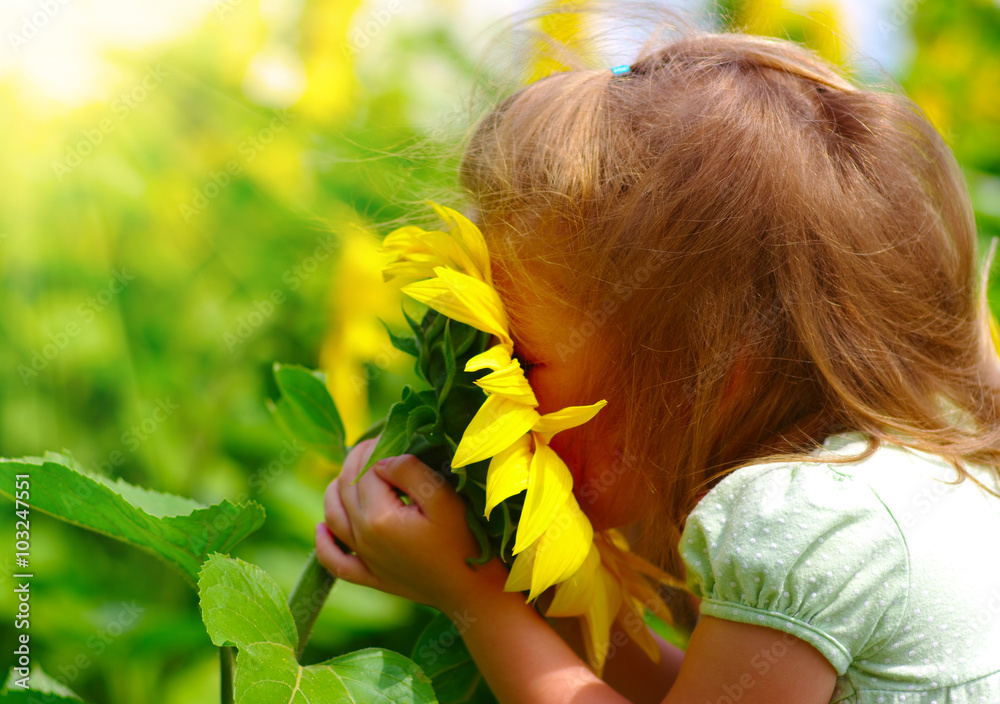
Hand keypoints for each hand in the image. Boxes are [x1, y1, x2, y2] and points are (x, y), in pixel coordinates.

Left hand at [314, 439, 508, 613]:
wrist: (475, 590)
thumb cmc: (465, 540)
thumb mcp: (444, 499)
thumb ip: (410, 472)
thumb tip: (381, 461)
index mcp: (379, 517)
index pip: (366, 470)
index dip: (376, 446)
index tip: (392, 433)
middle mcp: (363, 539)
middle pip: (345, 487)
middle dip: (356, 460)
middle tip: (377, 444)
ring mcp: (364, 560)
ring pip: (332, 516)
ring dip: (336, 488)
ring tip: (354, 471)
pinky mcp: (371, 578)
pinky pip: (334, 561)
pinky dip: (323, 543)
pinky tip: (321, 528)